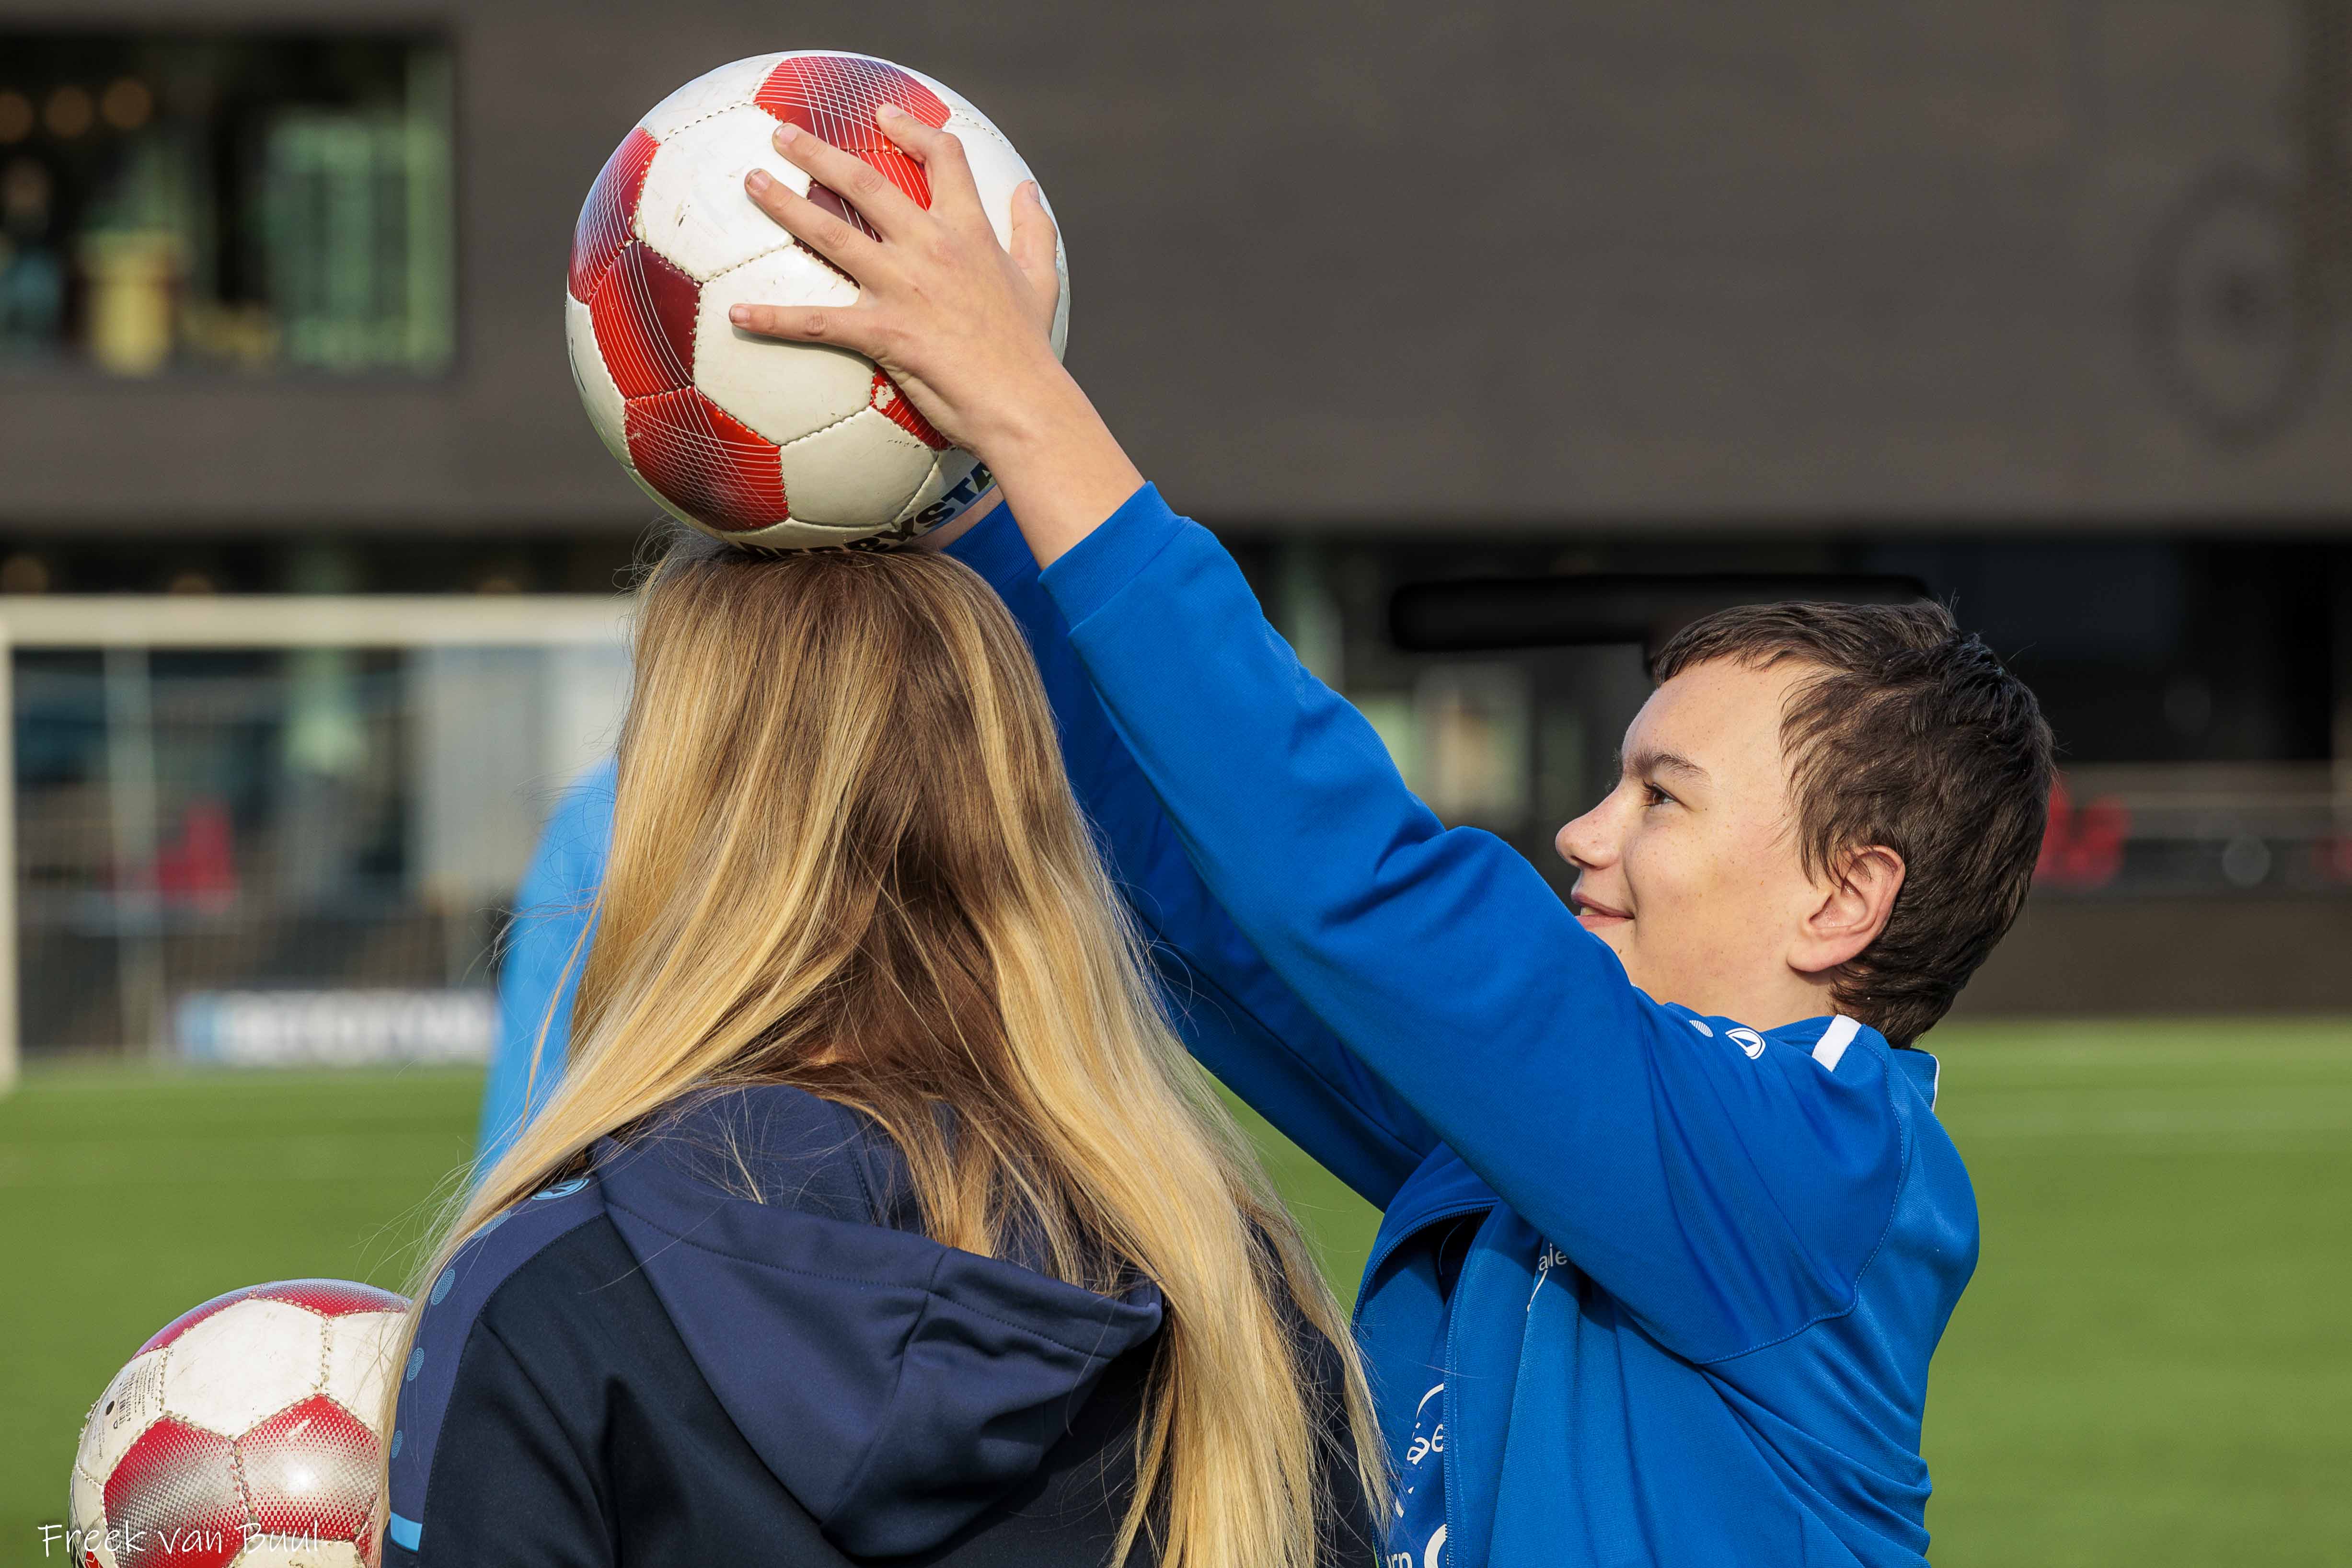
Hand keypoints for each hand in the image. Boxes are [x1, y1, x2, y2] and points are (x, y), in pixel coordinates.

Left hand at [732, 109, 1060, 455]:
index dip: (912, 130)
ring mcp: (903, 287)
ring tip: (752, 183)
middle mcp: (930, 247)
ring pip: (832, 234)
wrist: (1023, 402)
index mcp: (968, 231)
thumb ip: (1034, 230)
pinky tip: (737, 316)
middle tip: (781, 134)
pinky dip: (775, 319)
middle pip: (868, 183)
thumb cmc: (1029, 346)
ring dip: (786, 206)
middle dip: (821, 152)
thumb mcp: (1041, 281)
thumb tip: (1028, 190)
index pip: (943, 160)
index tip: (883, 116)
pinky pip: (817, 322)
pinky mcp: (883, 332)